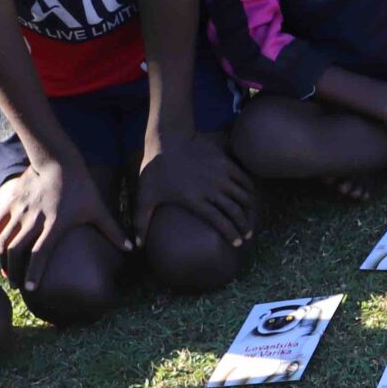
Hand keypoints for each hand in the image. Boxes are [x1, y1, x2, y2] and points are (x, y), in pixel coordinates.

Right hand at [0, 156, 128, 291]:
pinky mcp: (12, 202)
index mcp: (54, 225)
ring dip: (3, 258)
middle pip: (17, 250)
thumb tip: (132, 248)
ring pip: (4, 239)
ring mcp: (20, 211)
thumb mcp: (98, 209)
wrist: (57, 162)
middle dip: (15, 270)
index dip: (34, 272)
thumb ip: (113, 230)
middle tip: (17, 285)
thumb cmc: (81, 187)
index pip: (40, 253)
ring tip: (8, 272)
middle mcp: (33, 220)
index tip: (31, 289)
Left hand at [136, 132, 254, 245]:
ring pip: (243, 196)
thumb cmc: (154, 171)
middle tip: (247, 234)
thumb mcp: (144, 197)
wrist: (167, 141)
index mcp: (195, 200)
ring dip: (249, 209)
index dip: (231, 234)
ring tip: (250, 217)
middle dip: (244, 225)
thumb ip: (141, 222)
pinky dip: (249, 189)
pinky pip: (243, 179)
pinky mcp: (225, 162)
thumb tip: (137, 246)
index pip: (220, 222)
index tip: (237, 243)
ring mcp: (220, 174)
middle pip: (235, 211)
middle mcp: (211, 189)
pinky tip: (249, 196)